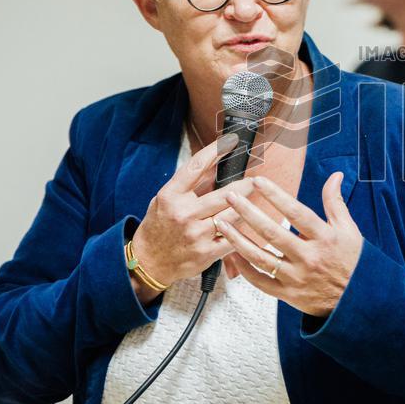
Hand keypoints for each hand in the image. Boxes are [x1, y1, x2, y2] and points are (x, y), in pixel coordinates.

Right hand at [131, 133, 253, 289]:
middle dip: (244, 186)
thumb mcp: (166, 199)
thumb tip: (216, 164)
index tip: (231, 142)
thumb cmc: (159, 226)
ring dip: (246, 207)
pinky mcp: (206, 253)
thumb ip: (190, 183)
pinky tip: (248, 224)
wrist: (149, 261)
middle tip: (256, 181)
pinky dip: (242, 230)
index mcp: (171, 196)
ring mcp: (196, 234)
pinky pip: (233, 238)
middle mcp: (183, 213)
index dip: (215, 151)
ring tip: (254, 201)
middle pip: (223, 195)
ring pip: (232, 215)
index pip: (196, 167)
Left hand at [220, 172, 363, 316]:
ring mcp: (296, 277)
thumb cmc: (352, 262)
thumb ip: (336, 202)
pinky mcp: (288, 294)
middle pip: (272, 233)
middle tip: (230, 197)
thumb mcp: (349, 229)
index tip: (258, 181)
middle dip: (248, 212)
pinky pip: (261, 281)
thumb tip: (335, 176)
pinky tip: (231, 253)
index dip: (276, 195)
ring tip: (222, 223)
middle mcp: (309, 257)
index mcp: (325, 238)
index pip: (296, 213)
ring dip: (238, 239)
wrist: (357, 301)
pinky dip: (244, 268)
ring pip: (260, 257)